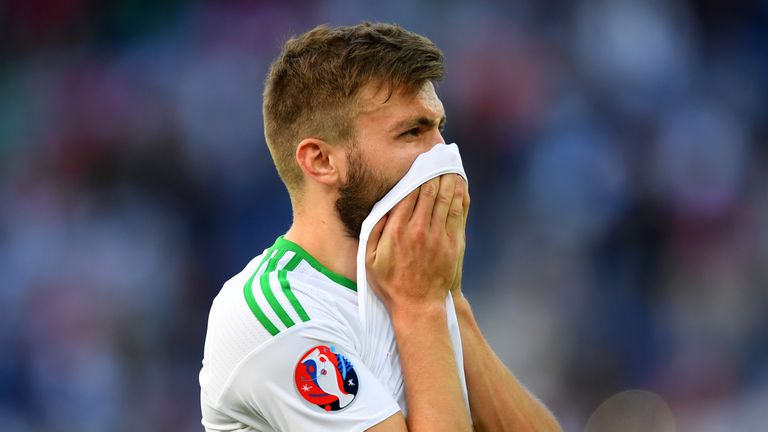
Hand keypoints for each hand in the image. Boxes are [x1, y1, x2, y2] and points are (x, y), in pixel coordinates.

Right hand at [366, 174, 467, 313]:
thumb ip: (374, 231)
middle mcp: (419, 230)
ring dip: (448, 178)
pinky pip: (457, 212)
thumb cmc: (391, 283)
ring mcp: (438, 236)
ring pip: (445, 198)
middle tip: (435, 157)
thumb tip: (382, 206)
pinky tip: (459, 184)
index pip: (408, 194)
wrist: (419, 306)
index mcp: (397, 231)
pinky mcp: (453, 243)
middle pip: (428, 191)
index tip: (418, 165)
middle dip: (432, 172)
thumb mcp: (370, 259)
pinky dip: (459, 195)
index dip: (414, 176)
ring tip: (448, 164)